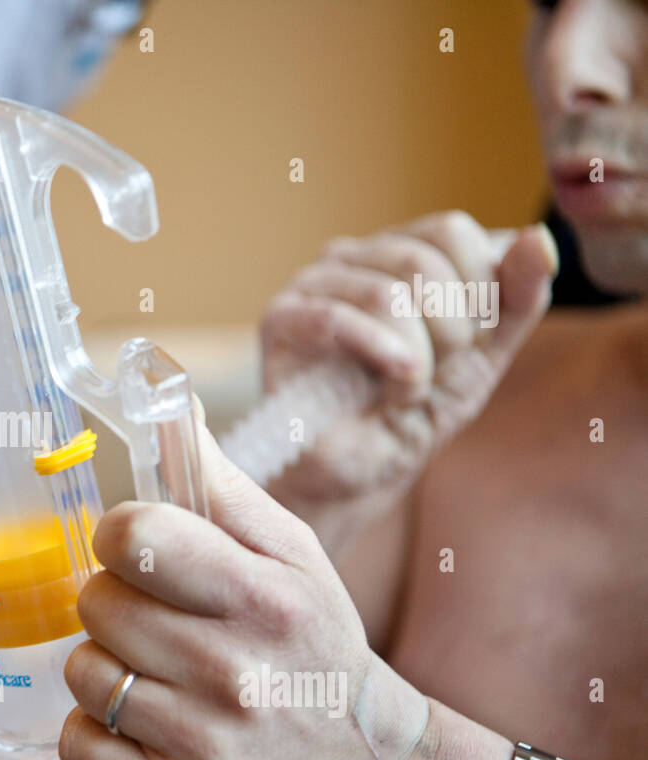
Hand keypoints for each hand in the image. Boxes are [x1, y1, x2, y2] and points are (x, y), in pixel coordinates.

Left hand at [59, 425, 398, 759]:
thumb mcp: (292, 556)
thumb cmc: (311, 644)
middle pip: (97, 603)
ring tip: (154, 675)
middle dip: (113, 603)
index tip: (134, 548)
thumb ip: (220, 485)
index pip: (136, 536)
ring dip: (103, 667)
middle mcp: (233, 672)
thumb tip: (167, 406)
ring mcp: (200, 743)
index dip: (120, 535)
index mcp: (264, 598)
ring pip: (82, 672)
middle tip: (154, 620)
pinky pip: (76, 743)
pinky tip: (142, 724)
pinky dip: (94, 732)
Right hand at [261, 211, 557, 547]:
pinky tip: (394, 389)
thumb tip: (537, 239)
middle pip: (422, 261)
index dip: (478, 291)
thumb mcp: (483, 356)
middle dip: (449, 331)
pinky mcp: (280, 321)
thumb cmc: (413, 410)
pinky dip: (379, 357)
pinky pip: (337, 321)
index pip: (450, 231)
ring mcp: (310, 285)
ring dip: (414, 358)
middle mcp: (351, 257)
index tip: (472, 343)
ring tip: (404, 393)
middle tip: (435, 374)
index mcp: (398, 251)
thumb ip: (517, 299)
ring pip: (384, 294)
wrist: (358, 469)